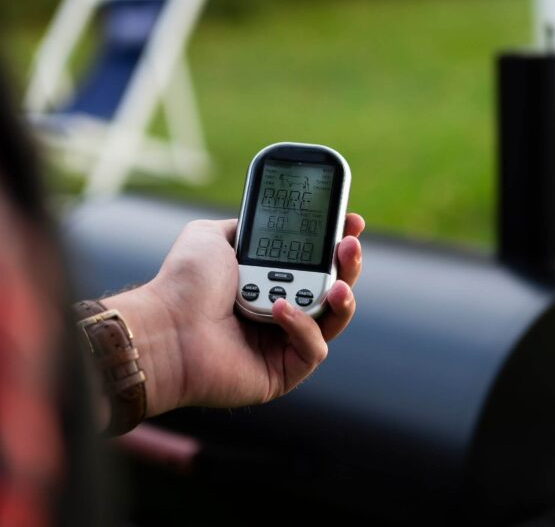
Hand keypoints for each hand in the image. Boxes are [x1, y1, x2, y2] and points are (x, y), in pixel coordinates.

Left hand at [104, 214, 363, 416]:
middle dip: (347, 264)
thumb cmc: (185, 282)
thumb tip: (262, 222)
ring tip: (338, 283)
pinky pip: (312, 348)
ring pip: (332, 320)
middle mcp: (279, 310)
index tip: (349, 222)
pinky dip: (302, 327)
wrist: (166, 326)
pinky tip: (280, 309)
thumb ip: (243, 227)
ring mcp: (282, 342)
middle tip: (350, 245)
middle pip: (331, 288)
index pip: (313, 261)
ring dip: (343, 297)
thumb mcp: (212, 235)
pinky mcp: (283, 371)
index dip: (334, 242)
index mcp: (266, 280)